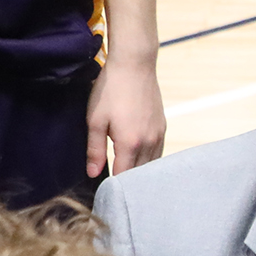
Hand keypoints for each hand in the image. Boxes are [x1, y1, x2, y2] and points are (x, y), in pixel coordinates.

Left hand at [87, 55, 165, 176]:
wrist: (134, 64)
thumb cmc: (111, 90)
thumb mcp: (95, 120)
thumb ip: (95, 149)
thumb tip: (93, 173)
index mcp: (130, 143)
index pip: (123, 177)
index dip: (113, 186)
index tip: (104, 190)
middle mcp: (148, 143)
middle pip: (139, 175)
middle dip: (127, 183)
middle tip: (115, 188)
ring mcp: (158, 135)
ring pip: (151, 165)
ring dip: (140, 173)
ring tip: (127, 178)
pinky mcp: (162, 127)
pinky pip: (158, 153)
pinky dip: (149, 161)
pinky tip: (138, 160)